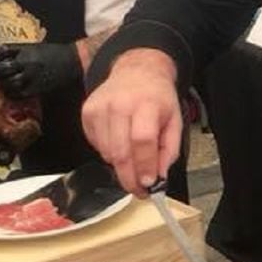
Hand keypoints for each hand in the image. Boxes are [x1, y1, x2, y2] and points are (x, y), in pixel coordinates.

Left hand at [0, 42, 81, 98]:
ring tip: (0, 86)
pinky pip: (20, 93)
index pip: (2, 51)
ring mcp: (32, 75)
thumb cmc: (54, 53)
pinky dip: (13, 94)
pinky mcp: (38, 87)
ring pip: (9, 82)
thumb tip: (1, 60)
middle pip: (2, 68)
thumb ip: (19, 52)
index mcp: (25, 48)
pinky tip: (12, 93)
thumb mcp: (35, 47)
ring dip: (2, 85)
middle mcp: (27, 61)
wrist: (73, 60)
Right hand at [81, 50, 181, 195]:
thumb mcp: (175, 121)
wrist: (136, 71)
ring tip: (133, 161)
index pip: (142, 140)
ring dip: (120, 166)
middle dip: (129, 178)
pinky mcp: (87, 112)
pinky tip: (120, 142)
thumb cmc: (157, 98)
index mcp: (146, 104)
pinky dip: (108, 152)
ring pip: (106, 152)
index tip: (149, 184)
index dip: (144, 165)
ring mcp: (100, 108)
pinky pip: (95, 145)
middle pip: (120, 151)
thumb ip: (169, 151)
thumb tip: (159, 178)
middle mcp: (120, 104)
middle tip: (139, 191)